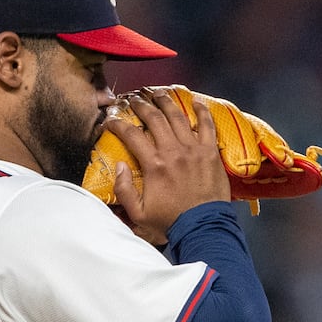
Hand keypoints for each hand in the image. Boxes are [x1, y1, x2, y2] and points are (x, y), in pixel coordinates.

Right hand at [105, 89, 229, 244]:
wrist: (203, 226)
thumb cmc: (170, 221)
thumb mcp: (138, 213)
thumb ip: (124, 189)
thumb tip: (119, 166)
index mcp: (154, 165)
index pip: (131, 135)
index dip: (118, 124)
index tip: (111, 121)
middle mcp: (173, 151)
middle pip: (154, 118)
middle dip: (141, 106)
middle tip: (134, 100)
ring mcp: (194, 149)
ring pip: (178, 116)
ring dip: (166, 102)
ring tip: (158, 94)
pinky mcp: (210, 152)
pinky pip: (207, 125)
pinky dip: (201, 111)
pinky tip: (195, 101)